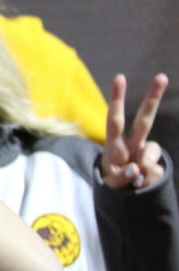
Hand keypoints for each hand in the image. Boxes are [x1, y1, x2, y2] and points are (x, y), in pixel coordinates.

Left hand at [100, 73, 167, 189]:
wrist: (123, 194)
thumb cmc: (112, 181)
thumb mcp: (109, 183)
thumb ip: (120, 177)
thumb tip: (136, 168)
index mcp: (115, 144)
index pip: (114, 119)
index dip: (117, 100)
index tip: (120, 77)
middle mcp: (131, 144)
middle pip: (144, 120)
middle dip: (153, 99)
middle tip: (162, 76)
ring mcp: (145, 153)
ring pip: (154, 148)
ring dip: (146, 163)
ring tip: (134, 178)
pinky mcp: (155, 164)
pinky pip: (156, 169)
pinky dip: (149, 178)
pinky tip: (141, 182)